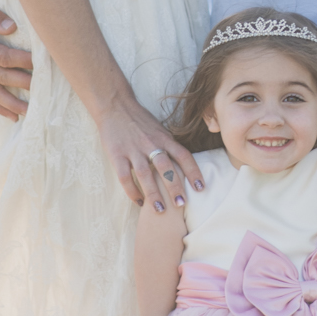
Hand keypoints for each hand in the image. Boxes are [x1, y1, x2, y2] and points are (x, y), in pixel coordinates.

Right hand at [0, 0, 32, 120]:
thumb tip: (12, 26)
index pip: (3, 57)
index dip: (22, 61)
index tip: (39, 62)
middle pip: (2, 77)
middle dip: (24, 83)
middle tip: (45, 88)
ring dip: (13, 104)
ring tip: (32, 112)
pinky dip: (0, 108)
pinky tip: (14, 117)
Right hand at [95, 94, 203, 211]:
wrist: (115, 106)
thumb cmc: (140, 120)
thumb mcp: (159, 129)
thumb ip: (169, 145)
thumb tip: (184, 165)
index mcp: (164, 137)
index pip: (183, 155)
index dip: (193, 172)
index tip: (201, 188)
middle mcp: (150, 144)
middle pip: (166, 167)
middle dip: (174, 186)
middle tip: (181, 204)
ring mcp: (133, 150)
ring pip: (145, 174)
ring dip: (154, 194)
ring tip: (160, 210)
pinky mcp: (117, 154)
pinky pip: (125, 176)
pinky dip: (132, 191)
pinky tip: (139, 202)